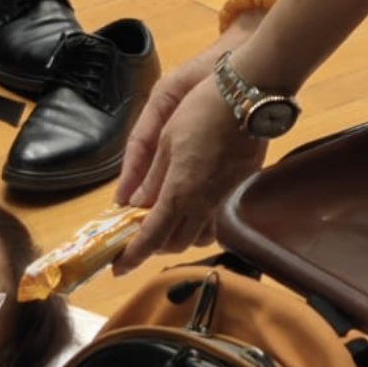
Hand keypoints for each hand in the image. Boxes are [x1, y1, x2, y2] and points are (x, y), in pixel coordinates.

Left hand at [113, 41, 265, 271]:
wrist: (249, 100)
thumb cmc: (203, 112)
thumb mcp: (167, 139)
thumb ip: (152, 177)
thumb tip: (135, 203)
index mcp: (181, 192)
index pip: (153, 237)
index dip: (134, 256)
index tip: (118, 267)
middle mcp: (203, 204)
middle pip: (175, 244)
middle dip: (153, 245)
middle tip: (137, 234)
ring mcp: (222, 199)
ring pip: (197, 236)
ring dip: (177, 236)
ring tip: (162, 220)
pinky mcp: (236, 190)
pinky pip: (213, 220)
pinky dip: (196, 223)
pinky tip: (189, 205)